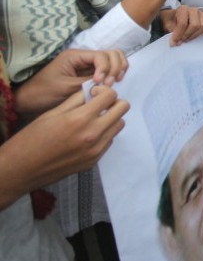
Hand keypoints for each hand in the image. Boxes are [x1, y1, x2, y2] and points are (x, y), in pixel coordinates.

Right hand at [0, 86, 128, 207]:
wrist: (21, 169)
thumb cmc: (31, 139)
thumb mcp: (52, 113)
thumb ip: (76, 100)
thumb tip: (93, 90)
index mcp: (80, 119)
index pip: (111, 96)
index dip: (104, 91)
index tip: (94, 93)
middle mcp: (93, 135)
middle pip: (122, 109)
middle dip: (112, 103)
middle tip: (97, 105)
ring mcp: (95, 150)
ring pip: (119, 125)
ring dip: (110, 118)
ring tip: (92, 119)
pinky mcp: (93, 161)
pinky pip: (109, 141)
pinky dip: (103, 134)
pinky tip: (86, 134)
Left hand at [14, 49, 127, 116]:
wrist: (30, 101)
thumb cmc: (44, 93)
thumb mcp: (65, 88)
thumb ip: (88, 83)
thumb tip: (107, 84)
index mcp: (75, 56)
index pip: (101, 55)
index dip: (105, 68)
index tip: (100, 83)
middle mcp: (84, 57)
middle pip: (112, 54)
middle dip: (115, 68)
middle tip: (110, 85)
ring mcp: (89, 66)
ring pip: (114, 59)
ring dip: (118, 70)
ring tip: (113, 84)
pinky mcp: (91, 74)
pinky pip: (108, 70)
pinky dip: (114, 75)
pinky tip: (111, 85)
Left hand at [160, 6, 202, 46]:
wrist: (173, 18)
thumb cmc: (171, 21)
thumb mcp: (168, 25)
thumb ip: (173, 32)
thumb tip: (176, 43)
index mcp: (183, 9)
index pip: (183, 23)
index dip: (178, 34)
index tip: (173, 43)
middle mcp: (194, 10)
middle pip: (195, 25)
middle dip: (187, 35)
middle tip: (181, 41)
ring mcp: (201, 14)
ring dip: (195, 35)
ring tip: (187, 39)